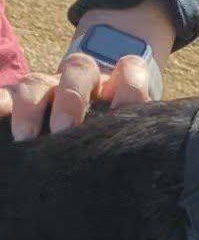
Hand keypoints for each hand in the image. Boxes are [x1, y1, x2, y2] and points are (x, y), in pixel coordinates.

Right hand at [1, 0, 174, 140]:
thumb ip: (137, 141)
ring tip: (26, 139)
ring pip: (36, 82)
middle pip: (79, 69)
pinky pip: (3, 97)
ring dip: (30, 108)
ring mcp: (48, 87)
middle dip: (71, 97)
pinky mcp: (18, 99)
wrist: (90, 119)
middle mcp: (82, 81)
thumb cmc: (116, 135)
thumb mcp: (131, 134)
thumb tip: (143, 171)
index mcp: (119, 86)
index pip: (131, 70)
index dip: (131, 86)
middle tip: (64, 131)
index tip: (123, 114)